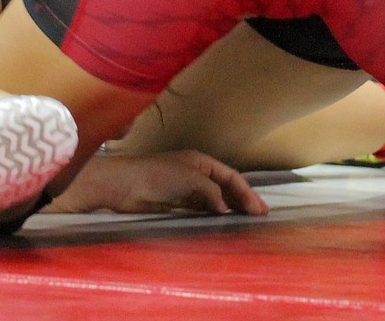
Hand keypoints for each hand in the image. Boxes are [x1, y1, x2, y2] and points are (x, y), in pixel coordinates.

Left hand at [48, 150, 269, 215]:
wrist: (124, 186)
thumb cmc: (156, 175)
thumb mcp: (190, 178)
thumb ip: (211, 191)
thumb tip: (224, 208)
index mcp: (201, 161)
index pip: (231, 176)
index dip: (247, 192)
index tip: (259, 209)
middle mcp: (196, 173)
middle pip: (225, 187)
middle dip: (243, 199)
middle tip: (260, 215)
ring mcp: (186, 188)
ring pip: (215, 198)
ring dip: (230, 208)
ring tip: (246, 221)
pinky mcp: (176, 203)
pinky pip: (201, 208)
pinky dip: (214, 214)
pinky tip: (222, 222)